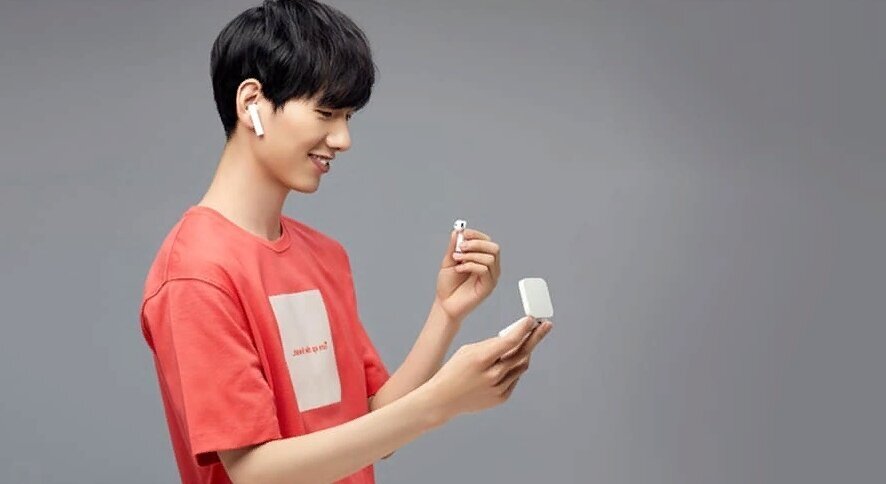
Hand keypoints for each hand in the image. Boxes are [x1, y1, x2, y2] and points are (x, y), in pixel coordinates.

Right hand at [422, 316, 552, 423]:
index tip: (532, 319)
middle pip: (522, 353)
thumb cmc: (454, 370)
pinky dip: (514, 368)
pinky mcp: (501, 398)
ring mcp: (498, 388)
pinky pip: (515, 378)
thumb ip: (492, 346)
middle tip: (546, 325)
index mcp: (481, 359)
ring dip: (525, 352)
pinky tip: (510, 361)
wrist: (443, 399)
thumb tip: (514, 341)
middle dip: (536, 337)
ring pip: (521, 365)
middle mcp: (492, 375)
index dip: (523, 329)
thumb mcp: (468, 351)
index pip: (509, 341)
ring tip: (527, 341)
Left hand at [435, 228, 500, 321]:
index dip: (476, 235)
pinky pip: (484, 270)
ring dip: (471, 255)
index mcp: (482, 259)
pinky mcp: (488, 287)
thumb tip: (457, 231)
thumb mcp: (448, 261)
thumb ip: (454, 247)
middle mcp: (489, 268)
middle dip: (477, 243)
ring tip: (457, 260)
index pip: (487, 241)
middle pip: (494, 248)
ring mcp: (490, 278)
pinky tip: (459, 269)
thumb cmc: (448, 286)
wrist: (444, 304)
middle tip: (461, 247)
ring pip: (490, 258)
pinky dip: (470, 266)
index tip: (463, 233)